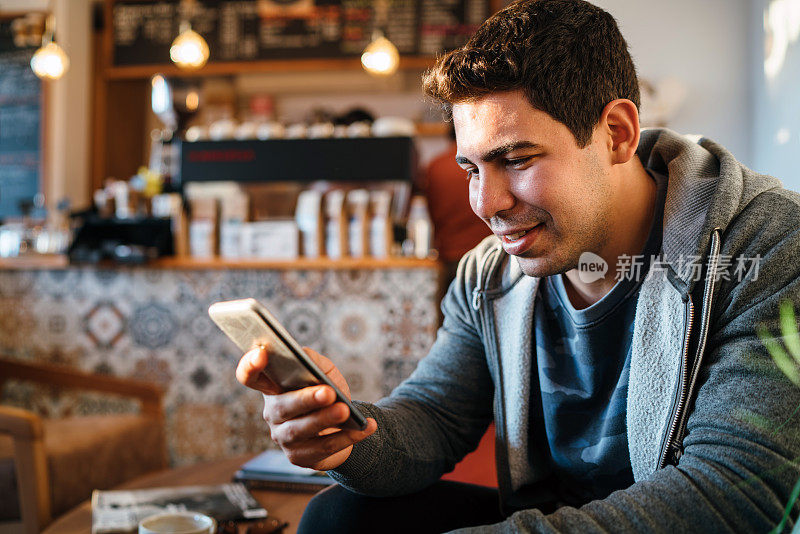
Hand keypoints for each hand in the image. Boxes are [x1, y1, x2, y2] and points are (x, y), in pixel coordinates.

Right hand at [235, 345, 376, 470]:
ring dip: (325, 420)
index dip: (250, 365)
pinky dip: (347, 437)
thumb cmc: (327, 391)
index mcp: (273, 387)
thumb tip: (303, 356)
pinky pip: (323, 447)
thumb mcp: (323, 371)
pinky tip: (365, 427)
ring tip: (345, 411)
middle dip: (306, 400)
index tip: (262, 353)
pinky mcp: (300, 457)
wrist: (343, 423)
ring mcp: (283, 437)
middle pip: (282, 407)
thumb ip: (312, 360)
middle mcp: (272, 413)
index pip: (249, 376)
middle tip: (328, 392)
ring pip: (301, 430)